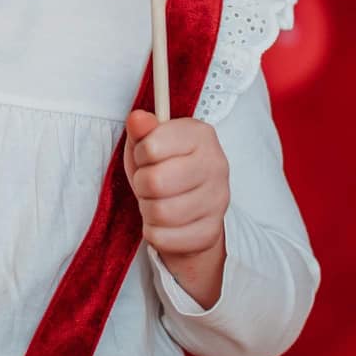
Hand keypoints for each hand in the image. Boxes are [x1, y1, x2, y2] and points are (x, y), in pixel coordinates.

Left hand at [123, 110, 229, 259]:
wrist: (193, 210)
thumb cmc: (166, 170)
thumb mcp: (149, 144)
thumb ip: (142, 130)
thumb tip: (137, 118)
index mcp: (201, 135)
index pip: (152, 146)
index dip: (140, 154)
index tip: (147, 157)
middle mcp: (216, 165)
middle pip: (155, 182)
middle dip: (142, 185)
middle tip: (149, 183)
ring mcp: (218, 200)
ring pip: (159, 212)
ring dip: (147, 209)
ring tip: (156, 202)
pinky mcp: (210, 231)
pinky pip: (163, 236)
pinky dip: (154, 232)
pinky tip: (164, 222)